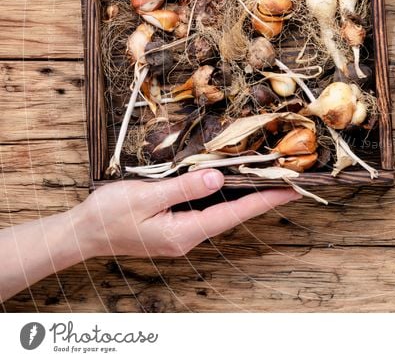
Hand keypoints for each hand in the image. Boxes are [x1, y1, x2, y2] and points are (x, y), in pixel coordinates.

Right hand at [74, 170, 298, 257]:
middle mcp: (190, 236)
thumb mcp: (146, 197)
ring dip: (247, 196)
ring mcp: (183, 233)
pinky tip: (234, 184)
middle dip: (264, 197)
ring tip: (272, 180)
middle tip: (291, 181)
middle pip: (236, 215)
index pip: (236, 214)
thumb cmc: (109, 215)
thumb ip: (184, 188)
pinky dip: (226, 197)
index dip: (266, 199)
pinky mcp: (175, 226)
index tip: (292, 190)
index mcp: (186, 231)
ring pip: (223, 213)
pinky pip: (208, 210)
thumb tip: (218, 178)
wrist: (82, 233)